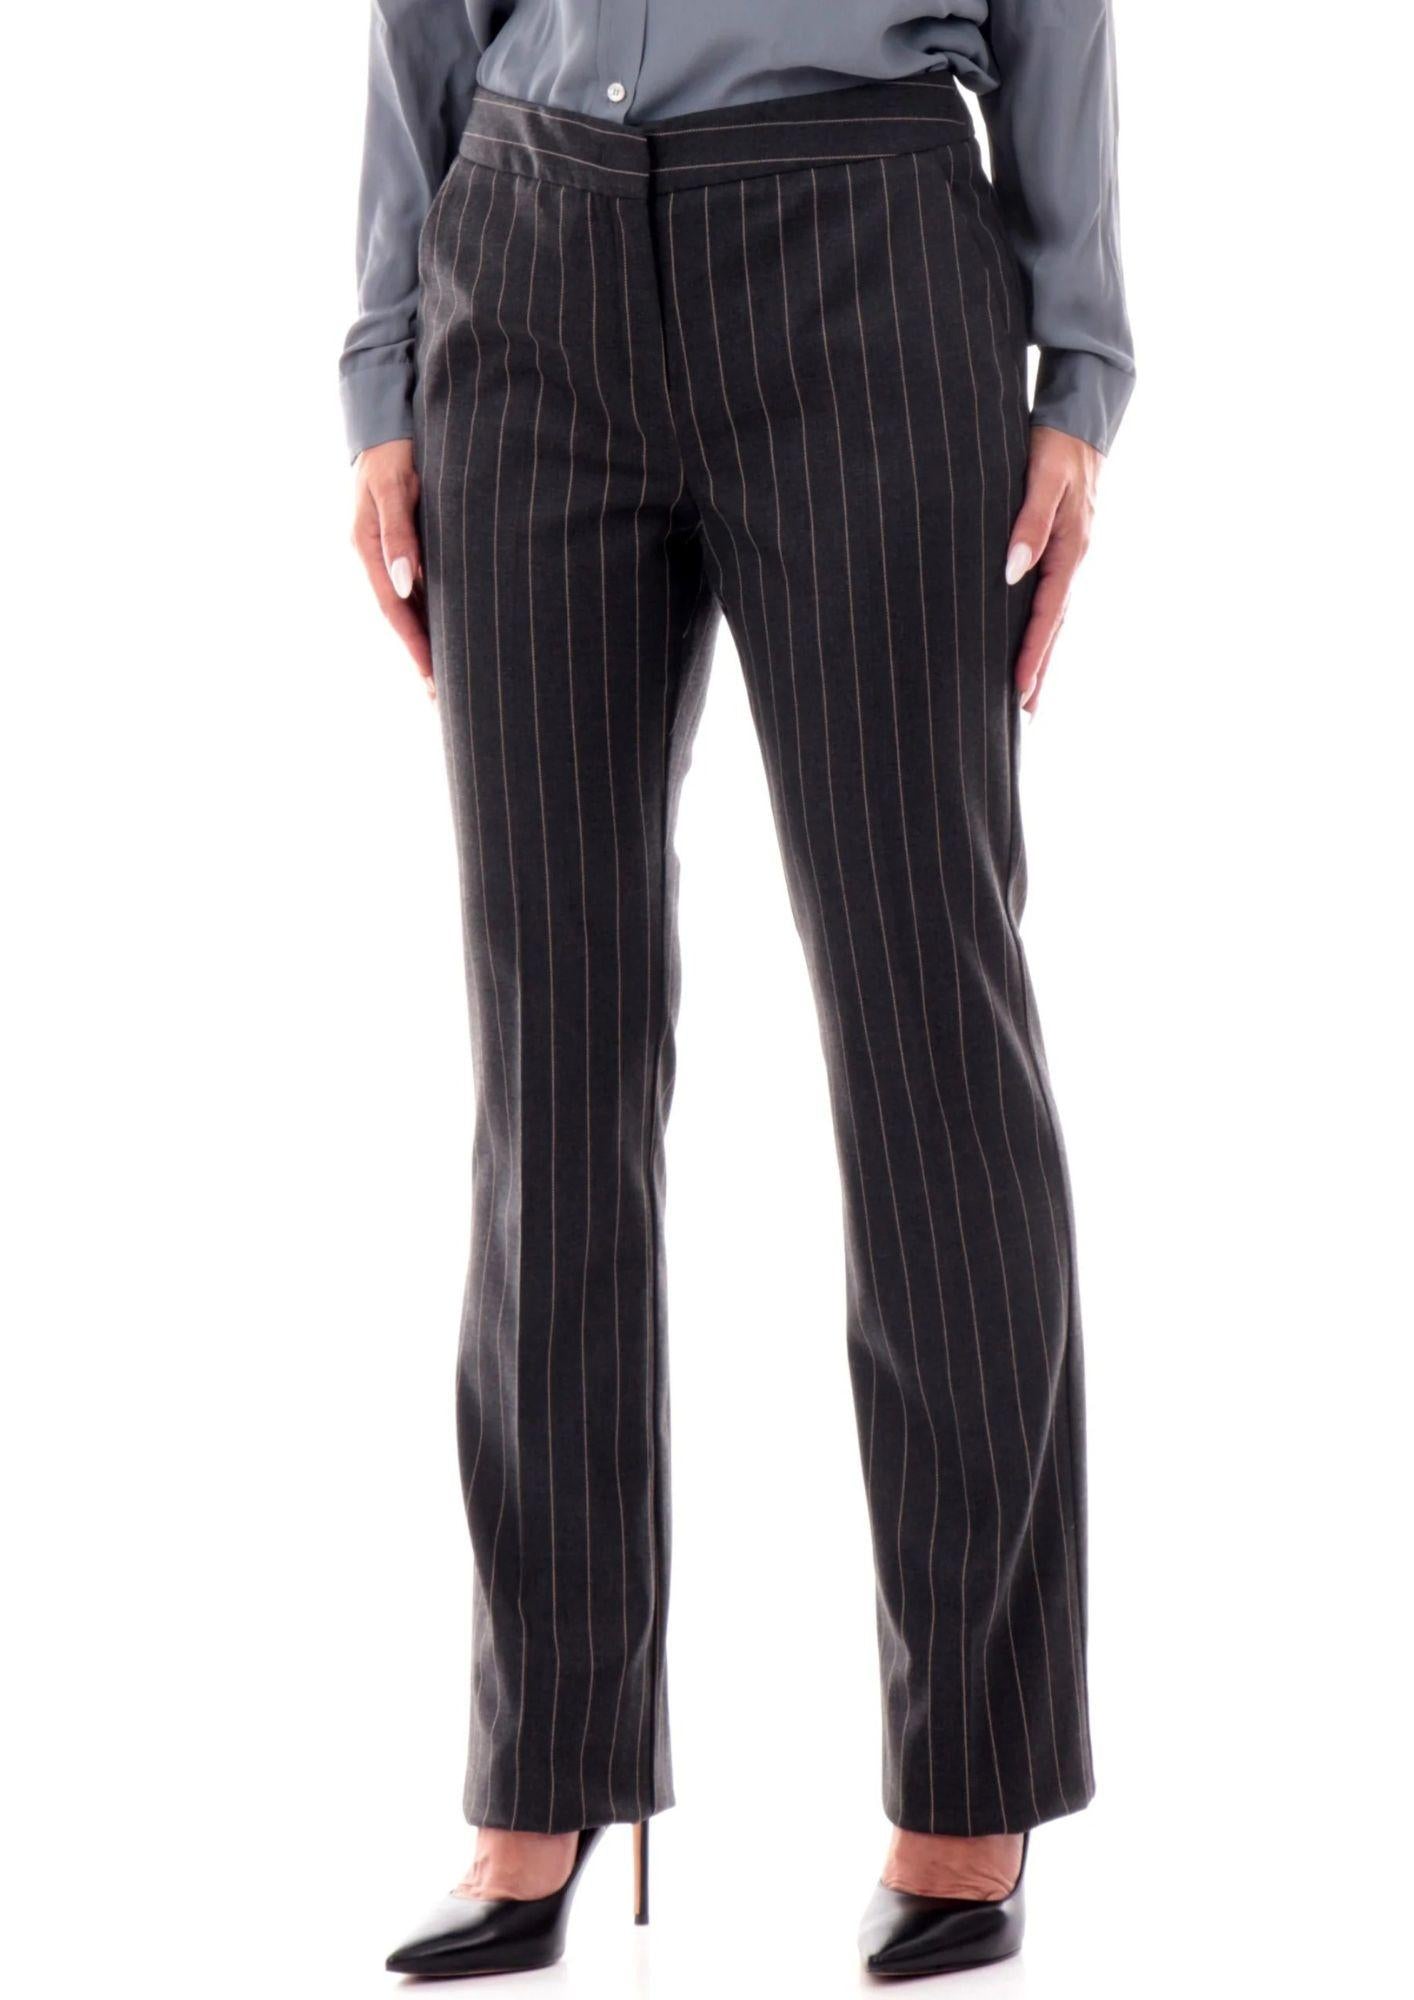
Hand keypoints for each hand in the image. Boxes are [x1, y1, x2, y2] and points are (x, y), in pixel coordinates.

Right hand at [352, 438, 434, 699]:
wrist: (388, 422)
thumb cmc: (392, 452)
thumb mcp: (394, 487)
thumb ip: (399, 533)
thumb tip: (402, 583)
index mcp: (367, 547)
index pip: (394, 609)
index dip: (414, 645)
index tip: (433, 678)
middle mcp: (379, 556)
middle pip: (402, 617)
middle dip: (423, 656)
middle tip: (443, 698)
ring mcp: (393, 552)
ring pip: (413, 606)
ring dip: (430, 641)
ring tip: (451, 679)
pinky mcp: (409, 544)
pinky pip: (424, 587)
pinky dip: (436, 614)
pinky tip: (453, 634)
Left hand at [1004, 425, 1102, 715]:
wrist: (1081, 419)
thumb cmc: (1057, 445)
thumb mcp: (1043, 478)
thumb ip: (1028, 523)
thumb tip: (1013, 571)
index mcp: (1070, 549)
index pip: (1047, 613)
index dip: (1032, 652)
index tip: (1017, 688)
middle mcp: (1073, 559)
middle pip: (1055, 626)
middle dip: (1039, 669)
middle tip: (1023, 712)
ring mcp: (1070, 556)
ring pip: (1055, 616)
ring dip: (1042, 654)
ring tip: (1028, 695)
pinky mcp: (1063, 549)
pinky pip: (1052, 598)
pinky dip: (1043, 627)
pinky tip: (1033, 642)